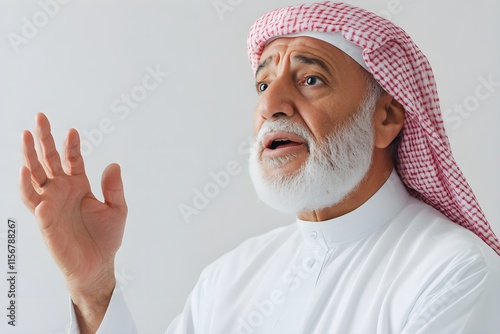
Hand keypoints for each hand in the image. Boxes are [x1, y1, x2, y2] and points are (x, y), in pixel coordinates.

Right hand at [19, 113, 127, 331]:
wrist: (97, 265)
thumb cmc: (105, 238)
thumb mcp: (117, 209)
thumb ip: (113, 187)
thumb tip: (113, 164)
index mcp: (78, 185)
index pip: (71, 159)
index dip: (71, 145)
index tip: (72, 130)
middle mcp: (61, 191)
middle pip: (48, 160)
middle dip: (43, 139)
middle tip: (40, 118)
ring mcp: (50, 203)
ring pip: (34, 175)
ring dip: (29, 156)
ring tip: (25, 136)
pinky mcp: (44, 220)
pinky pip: (32, 200)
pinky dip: (26, 185)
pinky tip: (25, 171)